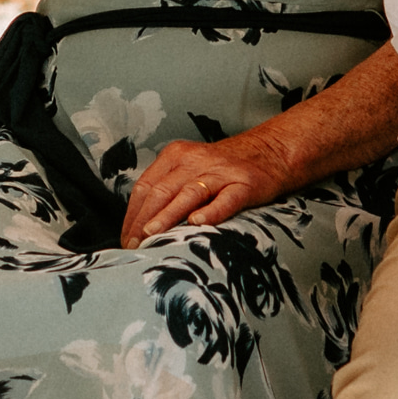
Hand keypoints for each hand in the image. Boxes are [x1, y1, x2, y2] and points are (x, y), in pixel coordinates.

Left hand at [123, 130, 295, 243]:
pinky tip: (198, 223)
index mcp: (175, 156)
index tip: (126, 239)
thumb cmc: (224, 168)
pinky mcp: (245, 184)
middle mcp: (195, 161)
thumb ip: (168, 190)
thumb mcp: (191, 169)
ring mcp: (220, 172)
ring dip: (167, 215)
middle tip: (134, 246)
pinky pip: (226, 199)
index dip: (132, 214)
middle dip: (143, 220)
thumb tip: (140, 226)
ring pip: (188, 194)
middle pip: (161, 191)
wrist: (271, 152)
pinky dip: (211, 211)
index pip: (145, 186)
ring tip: (152, 234)